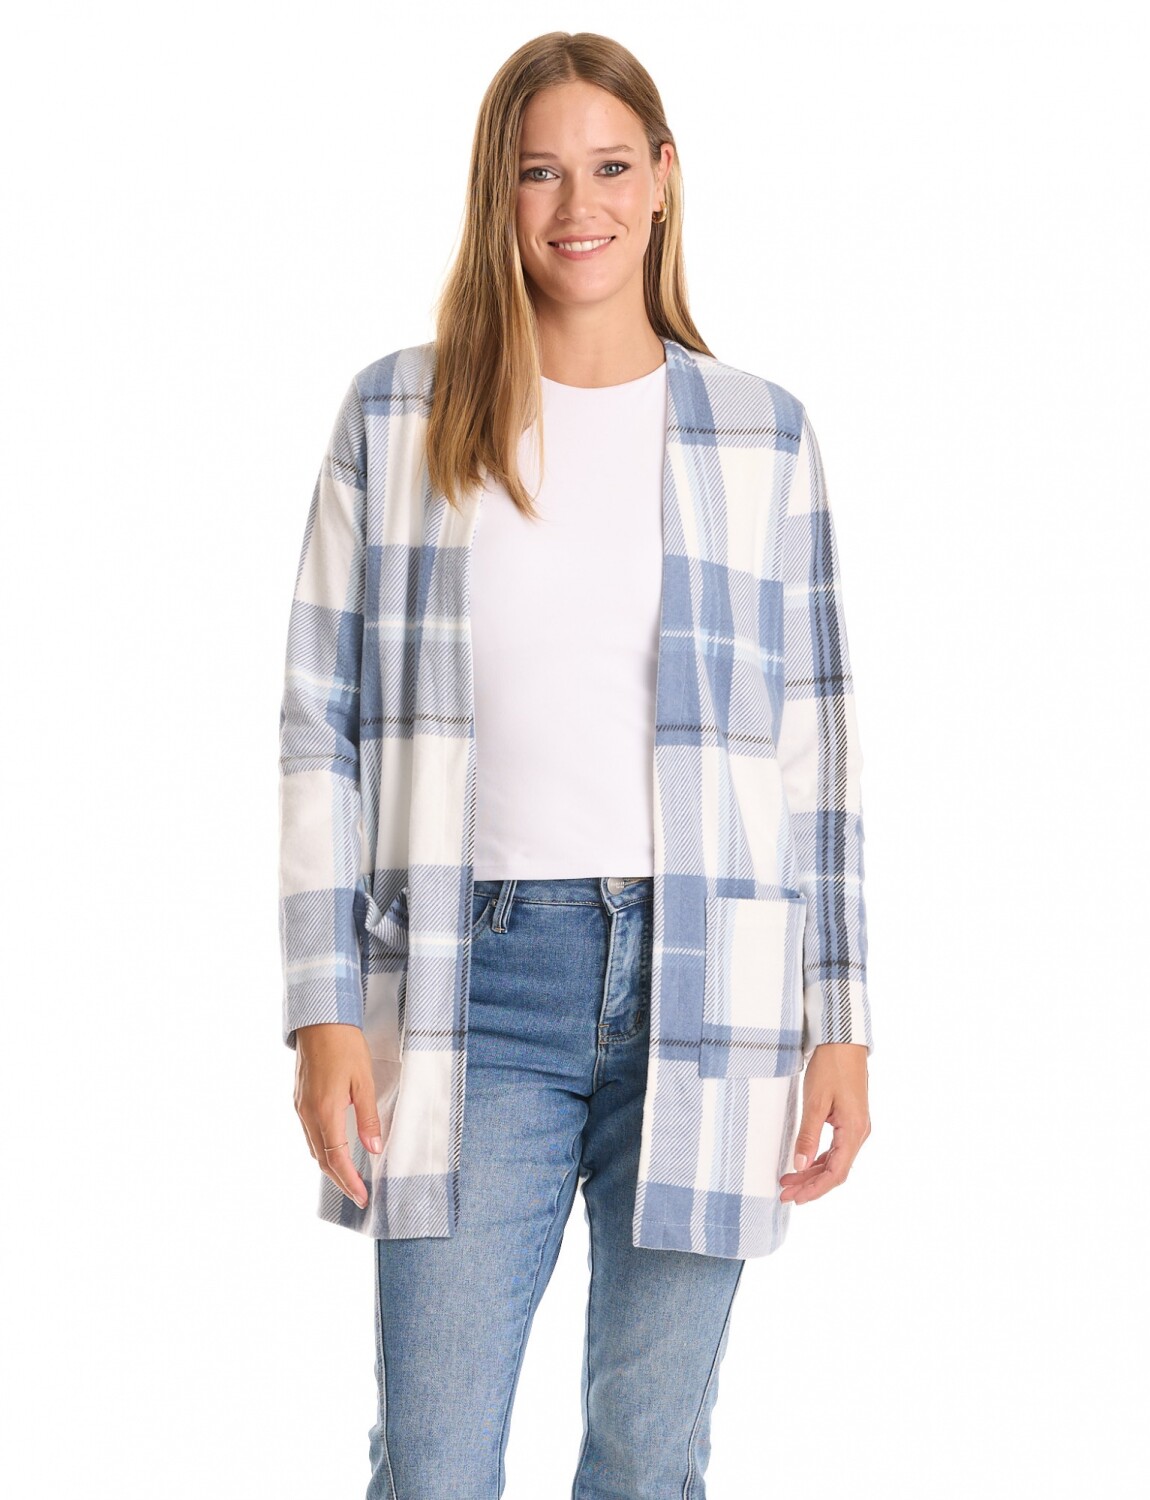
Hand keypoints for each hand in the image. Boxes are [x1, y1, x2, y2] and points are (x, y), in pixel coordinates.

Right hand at [293, 1023, 384, 1209]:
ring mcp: (301, 1107)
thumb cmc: (345, 1045)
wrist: (319, 1019)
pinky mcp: (300, 1099)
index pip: (336, 1159)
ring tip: (350, 1178)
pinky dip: (323, 1149)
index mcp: (325, 1111)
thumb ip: (368, 1117)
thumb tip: (373, 1149)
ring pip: (314, 1148)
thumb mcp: (364, 1080)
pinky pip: (310, 1134)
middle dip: (341, 1180)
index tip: (363, 1197)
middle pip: (322, 1159)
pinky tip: (336, 1149)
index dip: (350, 1181)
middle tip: (359, 1195)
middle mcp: (308, 1114)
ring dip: (331, 1166)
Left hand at [779, 1043, 870, 1204]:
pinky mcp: (850, 1120)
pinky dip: (818, 1158)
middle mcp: (859, 1133)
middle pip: (835, 1171)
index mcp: (854, 1131)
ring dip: (812, 1173)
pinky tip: (803, 1163)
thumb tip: (799, 1165)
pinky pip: (835, 1148)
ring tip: (788, 1182)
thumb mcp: (815, 1101)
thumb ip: (808, 1134)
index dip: (815, 1189)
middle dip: (810, 1185)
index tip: (795, 1198)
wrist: (843, 1040)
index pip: (836, 1173)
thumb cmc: (831, 1066)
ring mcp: (856, 1127)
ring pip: (835, 1160)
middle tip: (785, 1194)